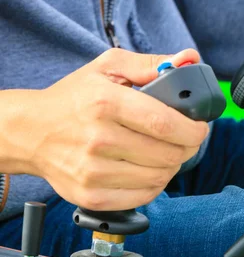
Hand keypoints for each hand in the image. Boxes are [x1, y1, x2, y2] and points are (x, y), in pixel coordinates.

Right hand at [25, 48, 207, 210]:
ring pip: (159, 177)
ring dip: (172, 166)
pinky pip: (143, 197)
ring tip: (165, 152)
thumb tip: (188, 59)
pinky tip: (149, 169)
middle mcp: (97, 140)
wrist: (29, 131)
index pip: (164, 124)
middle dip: (187, 148)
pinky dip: (155, 184)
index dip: (192, 129)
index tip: (200, 127)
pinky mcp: (90, 196)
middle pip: (167, 154)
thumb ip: (150, 64)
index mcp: (104, 103)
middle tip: (186, 139)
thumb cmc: (74, 98)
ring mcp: (92, 172)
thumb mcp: (107, 68)